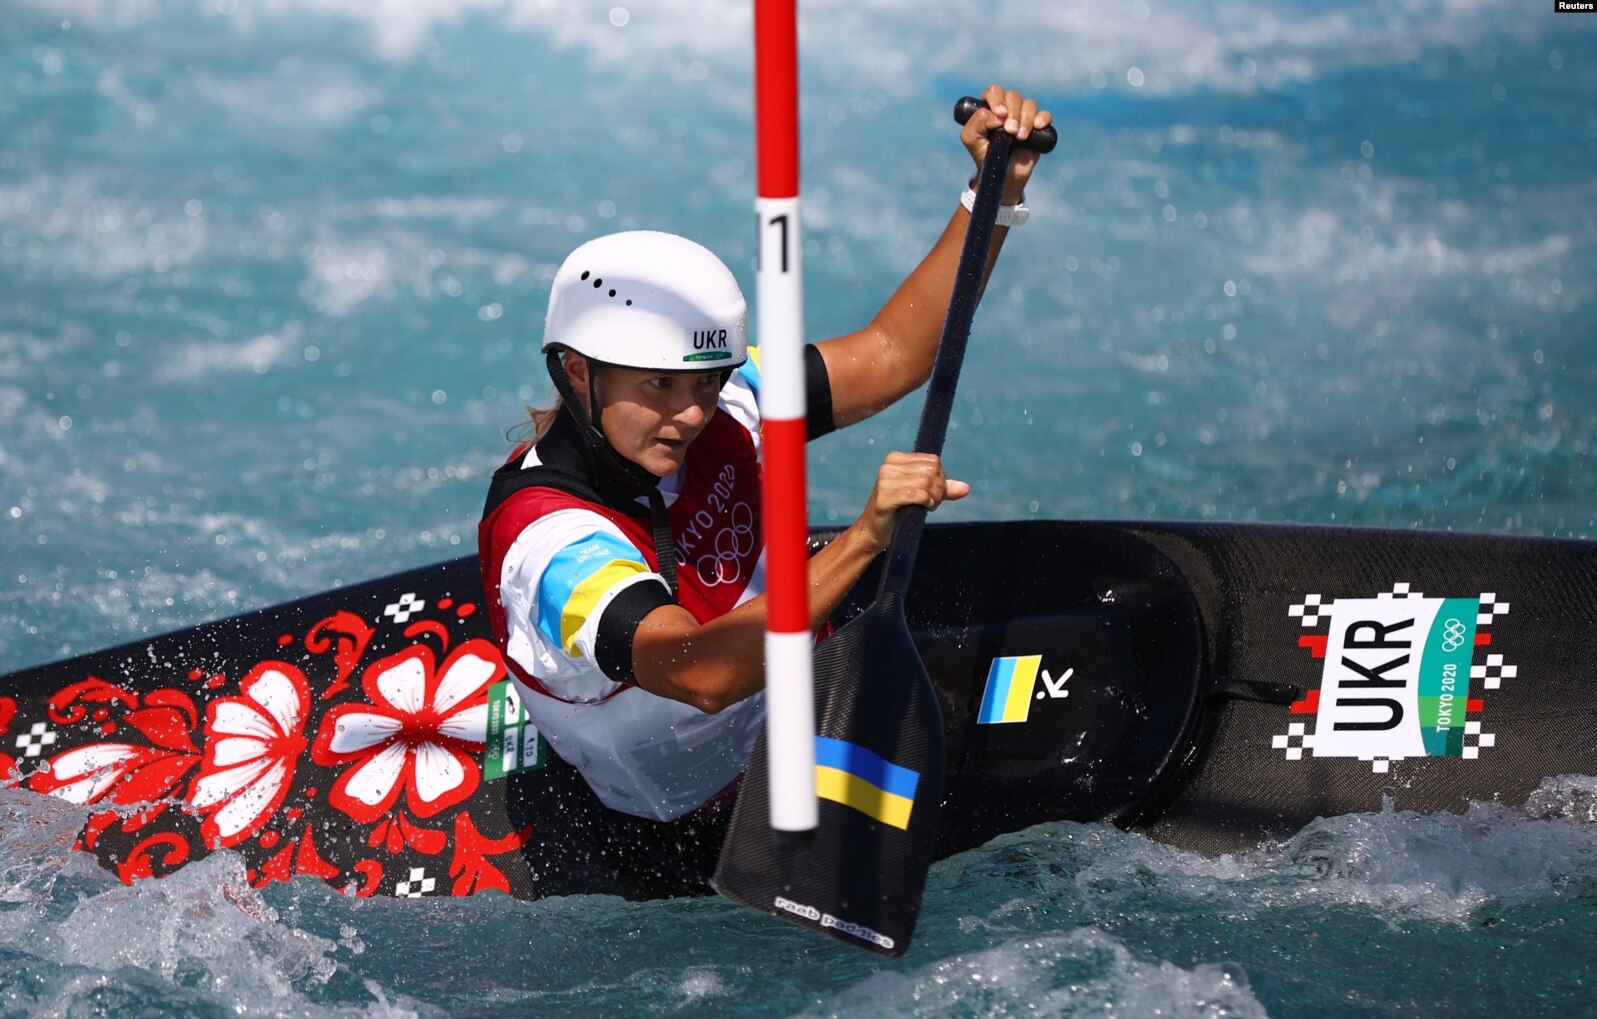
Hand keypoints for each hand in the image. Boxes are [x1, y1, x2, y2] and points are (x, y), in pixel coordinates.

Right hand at [853, 451, 970, 553]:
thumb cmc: (898, 511)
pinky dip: (925, 501)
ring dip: (933, 498)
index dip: (941, 478)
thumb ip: (942, 489)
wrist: (875, 532)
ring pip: (926, 483)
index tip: (934, 493)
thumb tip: (966, 488)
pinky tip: (923, 507)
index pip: (933, 461)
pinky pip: (916, 494)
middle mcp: (888, 467)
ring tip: (927, 506)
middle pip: (931, 471)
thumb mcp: (921, 495)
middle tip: (932, 502)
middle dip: (939, 489)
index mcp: (895, 459)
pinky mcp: (884, 498)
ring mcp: (884, 481)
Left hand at [961, 83, 1051, 204]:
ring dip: (1026, 118)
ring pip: (1029, 103)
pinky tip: (1037, 126)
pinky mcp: (1037, 126)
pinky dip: (1042, 118)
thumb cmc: (984, 154)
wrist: (1002, 174)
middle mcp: (1007, 107)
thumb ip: (976, 122)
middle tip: (1010, 131)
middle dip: (1013, 112)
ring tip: (1020, 137)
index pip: (994, 91)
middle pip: (1013, 95)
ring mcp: (1023, 115)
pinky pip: (1044, 114)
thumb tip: (997, 115)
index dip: (997, 99)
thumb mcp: (970, 139)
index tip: (1000, 114)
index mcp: (989, 106)